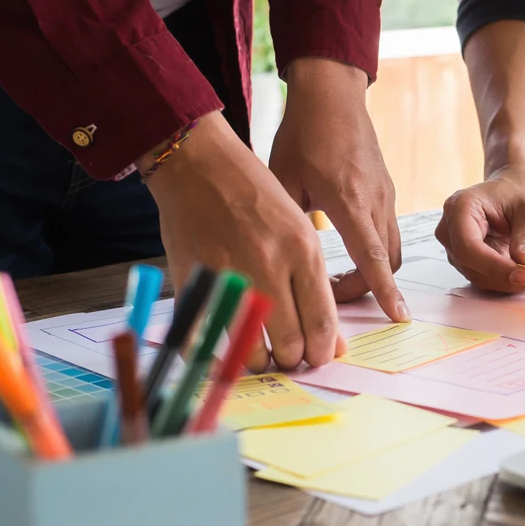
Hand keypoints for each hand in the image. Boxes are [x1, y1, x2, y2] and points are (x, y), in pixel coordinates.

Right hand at [145, 112, 345, 370]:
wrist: (199, 164)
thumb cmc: (254, 196)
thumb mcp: (298, 230)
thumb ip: (315, 285)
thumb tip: (331, 341)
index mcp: (302, 249)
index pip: (321, 322)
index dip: (323, 351)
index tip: (319, 357)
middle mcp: (268, 264)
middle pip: (290, 342)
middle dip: (293, 360)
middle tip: (290, 358)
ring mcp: (229, 275)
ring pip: (250, 349)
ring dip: (258, 362)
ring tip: (261, 356)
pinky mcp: (193, 280)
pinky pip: (205, 338)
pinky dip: (215, 354)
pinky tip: (224, 352)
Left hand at [269, 58, 408, 321]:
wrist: (332, 93)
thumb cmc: (303, 132)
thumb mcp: (282, 179)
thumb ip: (286, 222)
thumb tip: (276, 264)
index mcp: (349, 200)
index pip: (374, 257)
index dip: (385, 291)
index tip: (398, 316)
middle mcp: (376, 201)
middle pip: (387, 262)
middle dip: (366, 288)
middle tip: (331, 295)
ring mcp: (386, 195)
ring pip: (392, 248)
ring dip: (372, 270)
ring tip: (337, 275)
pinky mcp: (387, 189)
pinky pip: (388, 230)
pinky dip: (374, 250)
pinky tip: (346, 246)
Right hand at [436, 165, 524, 291]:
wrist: (513, 188)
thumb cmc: (520, 191)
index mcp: (460, 209)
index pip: (469, 249)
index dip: (497, 268)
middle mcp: (450, 231)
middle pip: (475, 269)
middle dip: (512, 277)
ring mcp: (457, 248)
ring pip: (484, 279)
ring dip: (516, 280)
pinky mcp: (469, 262)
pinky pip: (490, 279)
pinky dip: (514, 278)